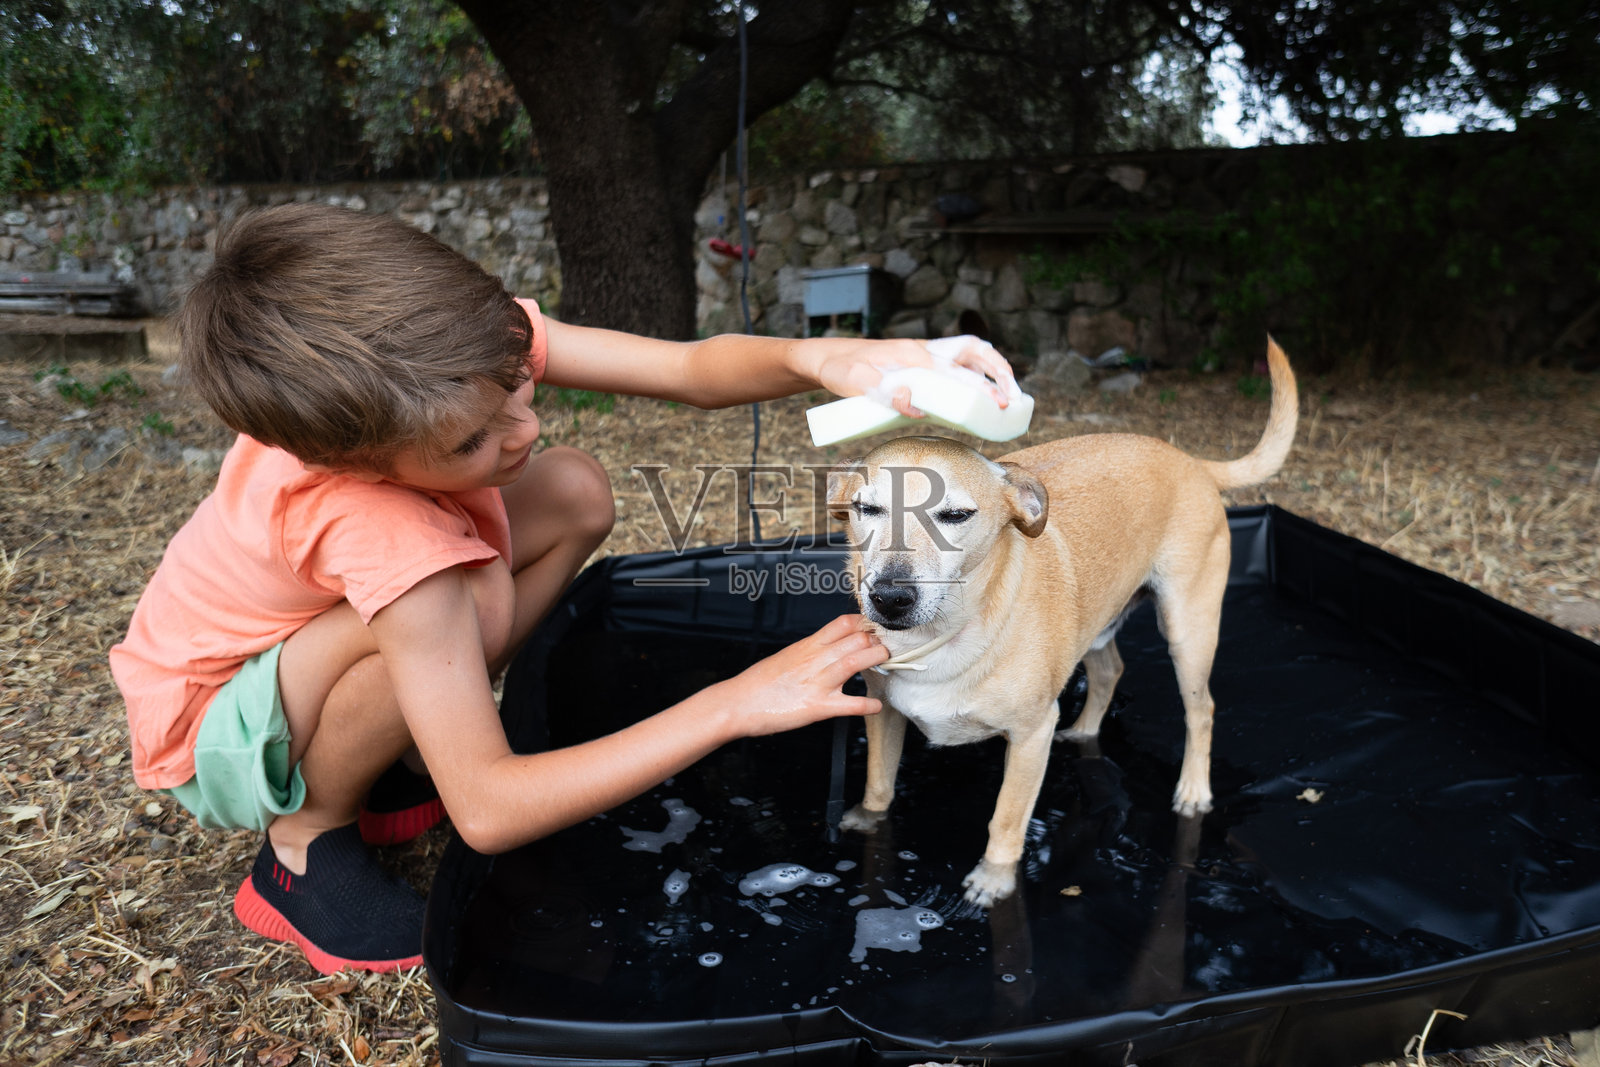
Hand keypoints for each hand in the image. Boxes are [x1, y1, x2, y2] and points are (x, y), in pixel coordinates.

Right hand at [713, 614, 886, 737]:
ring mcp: (817, 682)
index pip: (843, 623)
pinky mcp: (817, 707)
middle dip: (878, 641)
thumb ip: (810, 652)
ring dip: (878, 659)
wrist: (737, 703)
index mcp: (807, 646)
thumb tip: (828, 649)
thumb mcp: (786, 657)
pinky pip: (850, 704)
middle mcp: (814, 660)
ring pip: (856, 661)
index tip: (877, 629)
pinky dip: (868, 705)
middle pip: (856, 639)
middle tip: (887, 648)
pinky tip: (876, 705)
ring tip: (888, 663)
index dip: (865, 624)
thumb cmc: (758, 683)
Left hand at [812, 336, 1017, 417]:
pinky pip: (958, 364)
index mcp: (914, 355)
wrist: (829, 357)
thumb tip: (911, 402)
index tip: (998, 405)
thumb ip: (882, 391)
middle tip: (1013, 399)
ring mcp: (925, 355)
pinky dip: (977, 374)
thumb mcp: (855, 382)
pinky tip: (984, 393)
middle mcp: (924, 351)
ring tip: (1010, 394)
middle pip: (975, 353)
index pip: (957, 371)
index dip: (980, 389)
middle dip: (999, 373)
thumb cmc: (841, 370)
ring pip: (970, 354)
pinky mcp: (922, 363)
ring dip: (993, 369)